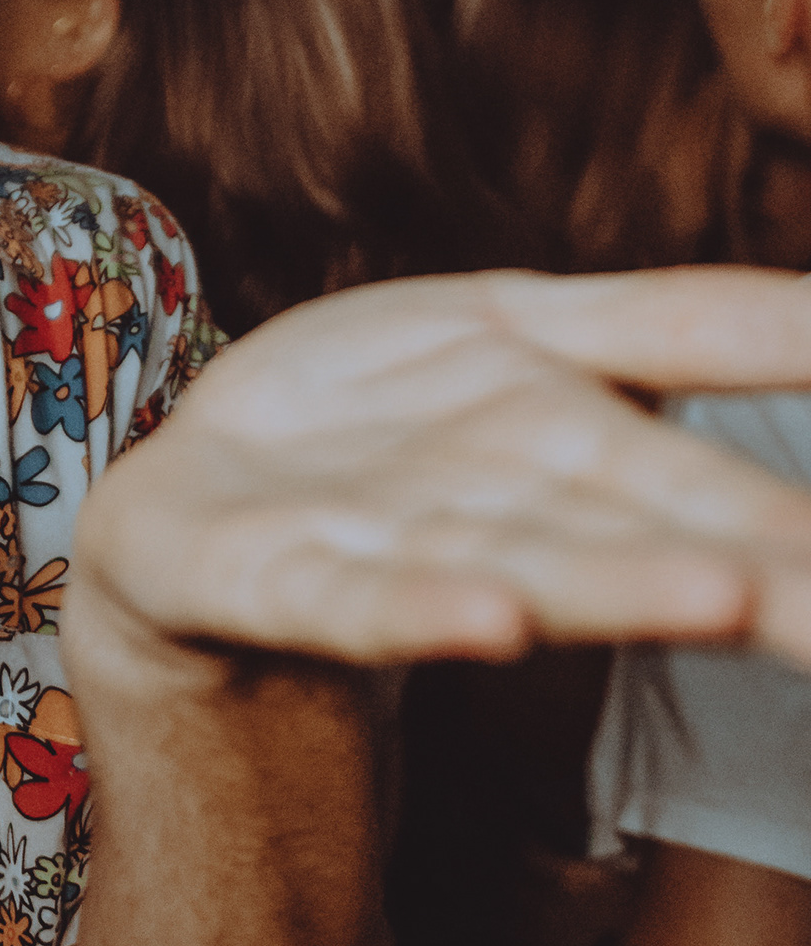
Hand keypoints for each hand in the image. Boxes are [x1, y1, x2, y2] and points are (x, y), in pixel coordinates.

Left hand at [71, 269, 810, 668]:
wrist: (194, 479)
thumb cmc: (387, 413)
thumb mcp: (550, 330)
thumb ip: (708, 327)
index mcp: (596, 458)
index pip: (751, 496)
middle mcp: (518, 514)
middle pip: (665, 540)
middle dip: (779, 571)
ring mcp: (396, 546)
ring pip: (537, 567)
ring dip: (633, 586)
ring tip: (744, 595)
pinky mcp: (272, 569)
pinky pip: (356, 593)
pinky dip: (426, 605)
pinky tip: (493, 618)